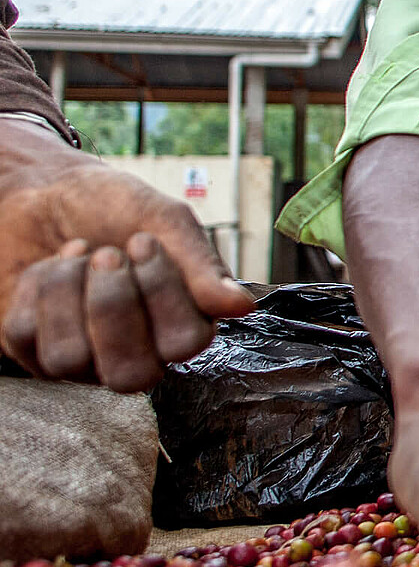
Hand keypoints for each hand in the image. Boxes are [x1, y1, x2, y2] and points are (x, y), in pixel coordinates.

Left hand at [0, 118, 251, 335]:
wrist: (49, 191)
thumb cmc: (114, 207)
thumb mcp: (164, 220)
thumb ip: (201, 266)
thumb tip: (244, 307)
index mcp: (182, 323)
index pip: (185, 344)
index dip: (162, 294)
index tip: (143, 241)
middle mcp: (136, 353)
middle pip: (130, 374)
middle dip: (112, 308)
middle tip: (107, 255)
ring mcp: (82, 360)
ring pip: (69, 359)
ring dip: (67, 291)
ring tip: (76, 255)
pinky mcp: (31, 351)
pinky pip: (25, 338)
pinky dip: (36, 288)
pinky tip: (50, 266)